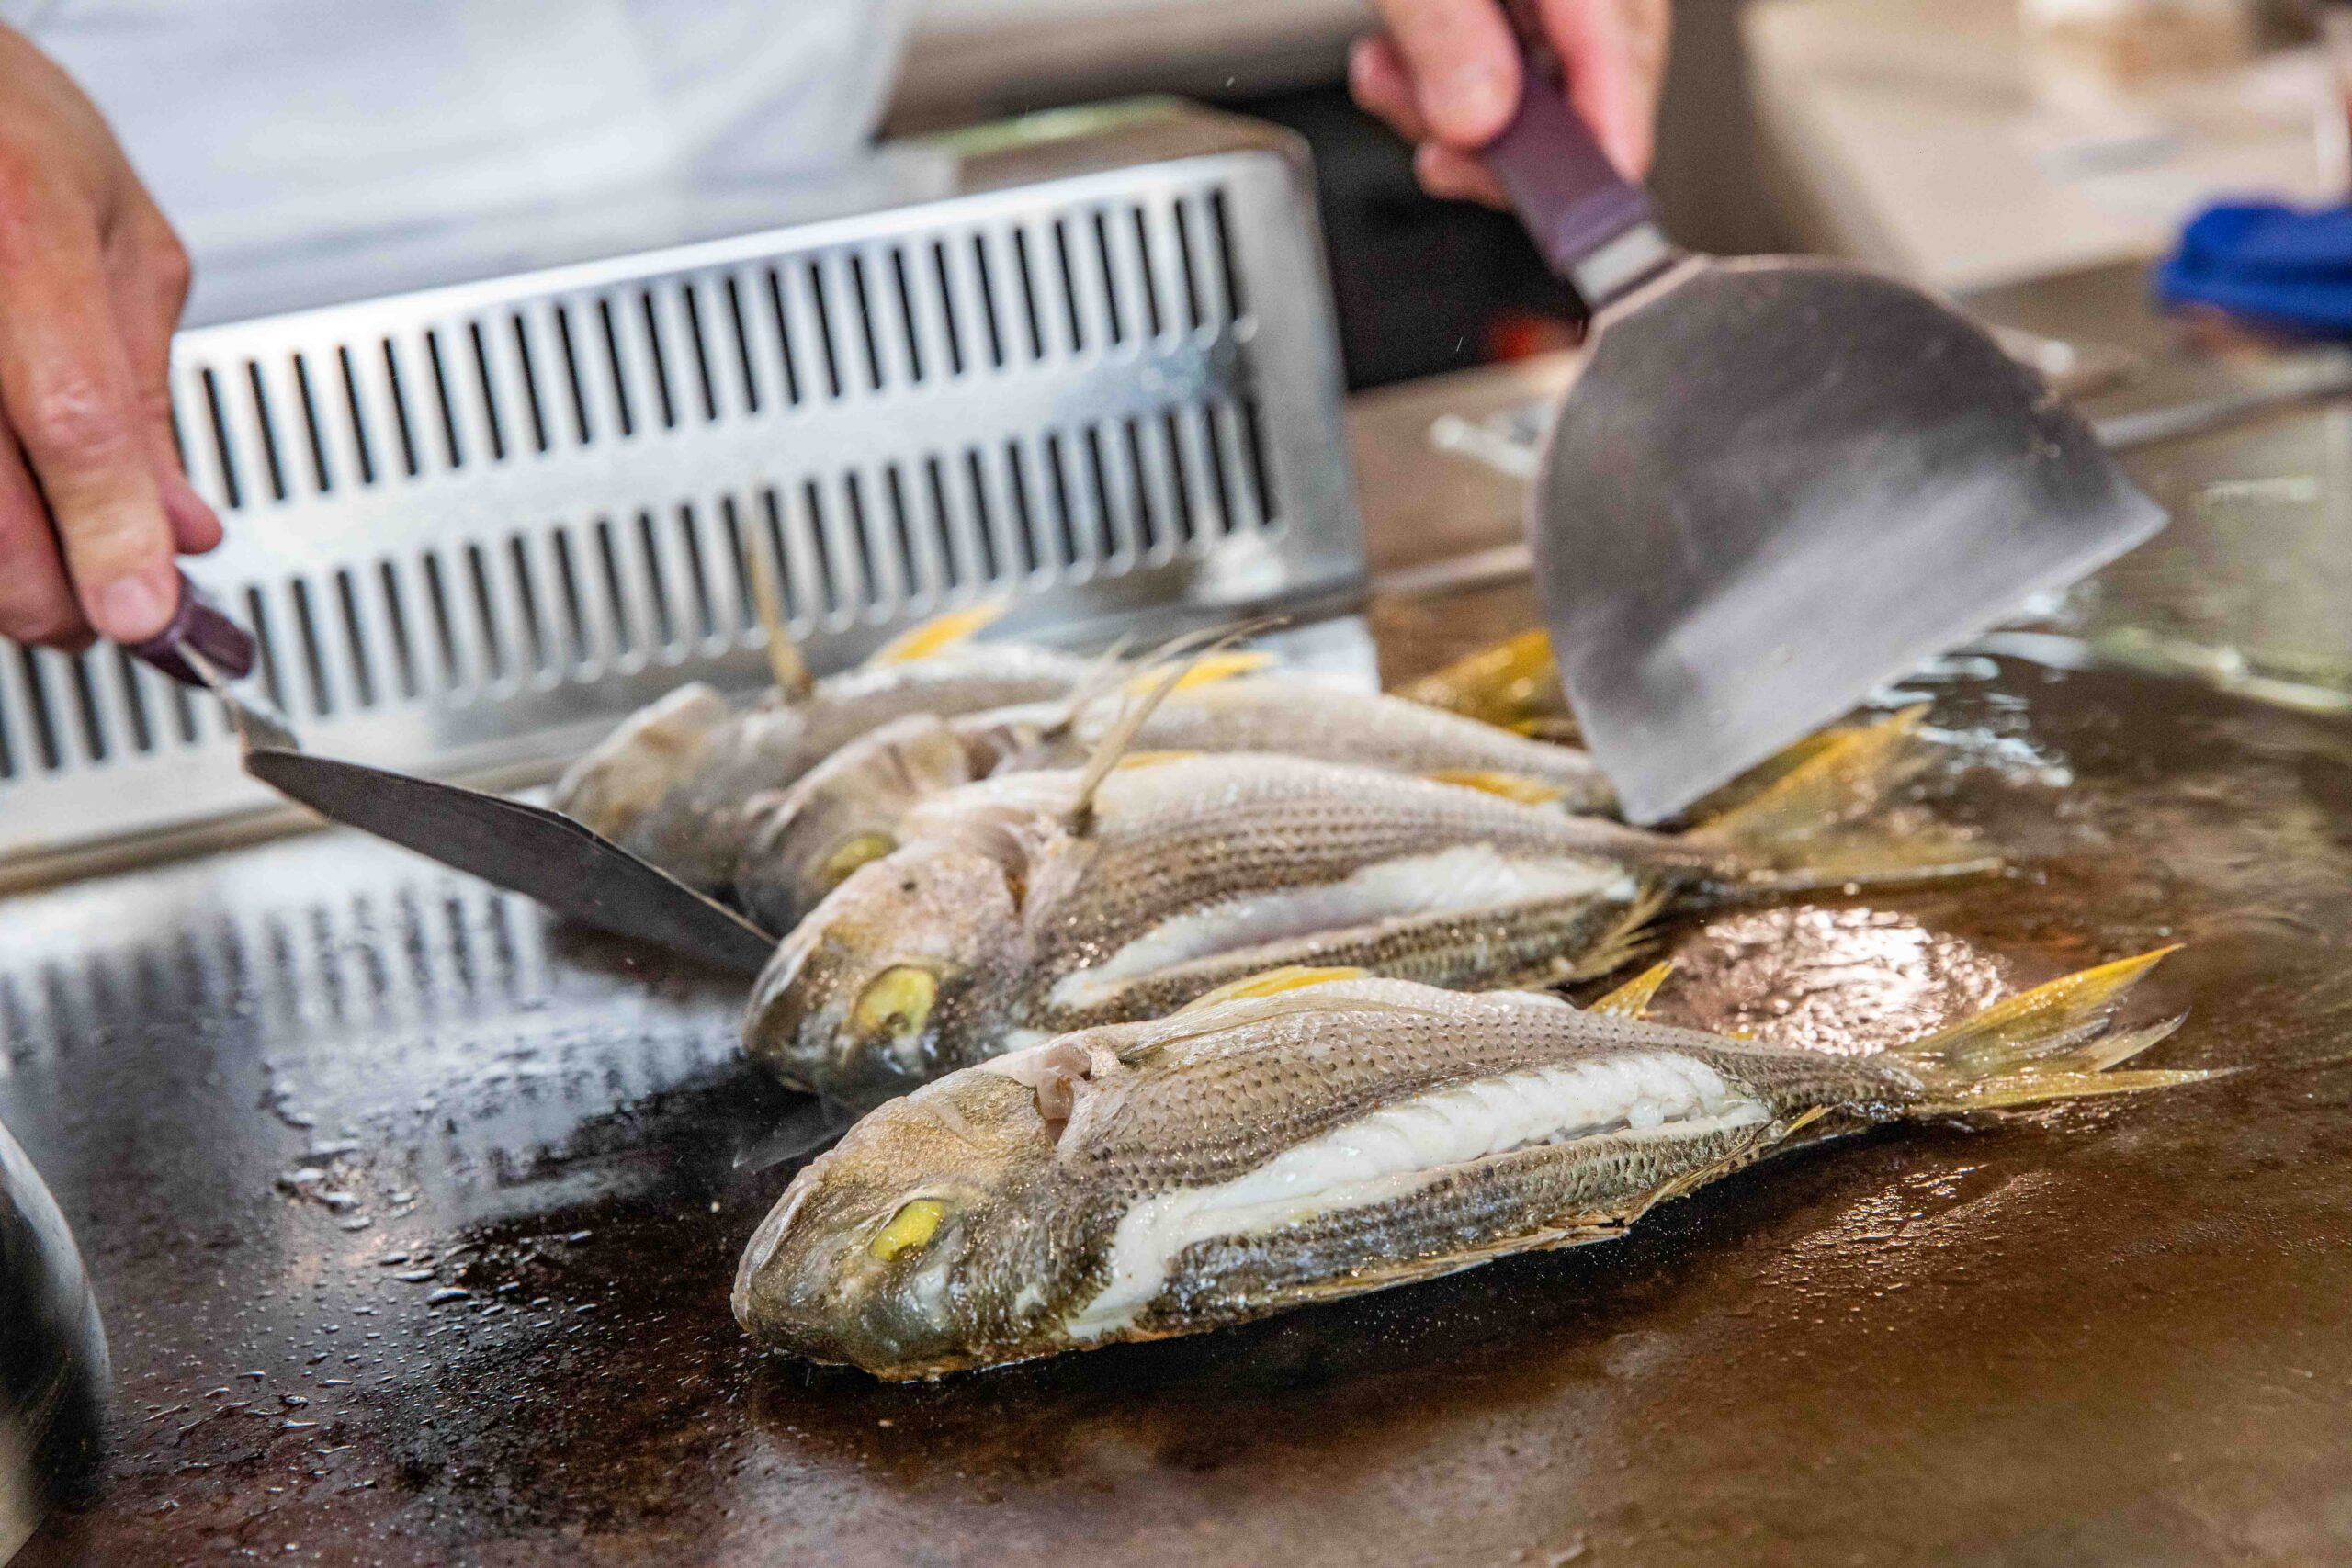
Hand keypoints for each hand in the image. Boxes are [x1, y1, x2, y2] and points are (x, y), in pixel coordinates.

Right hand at [0, 24, 217, 652]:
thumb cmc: (16, 134)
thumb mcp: (122, 242)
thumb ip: (149, 394)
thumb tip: (180, 528)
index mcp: (26, 228)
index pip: (75, 417)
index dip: (110, 532)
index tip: (143, 612)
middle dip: (50, 588)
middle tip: (102, 613)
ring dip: (3, 572)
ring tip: (53, 580)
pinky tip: (9, 516)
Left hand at [1351, 0, 1670, 207]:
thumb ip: (1447, 25)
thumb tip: (1477, 122)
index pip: (1620, 69)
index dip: (1593, 156)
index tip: (1564, 213)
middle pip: (1584, 87)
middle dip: (1500, 140)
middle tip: (1436, 155)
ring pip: (1530, 78)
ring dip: (1453, 110)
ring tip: (1390, 87)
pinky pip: (1490, 48)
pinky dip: (1436, 73)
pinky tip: (1392, 62)